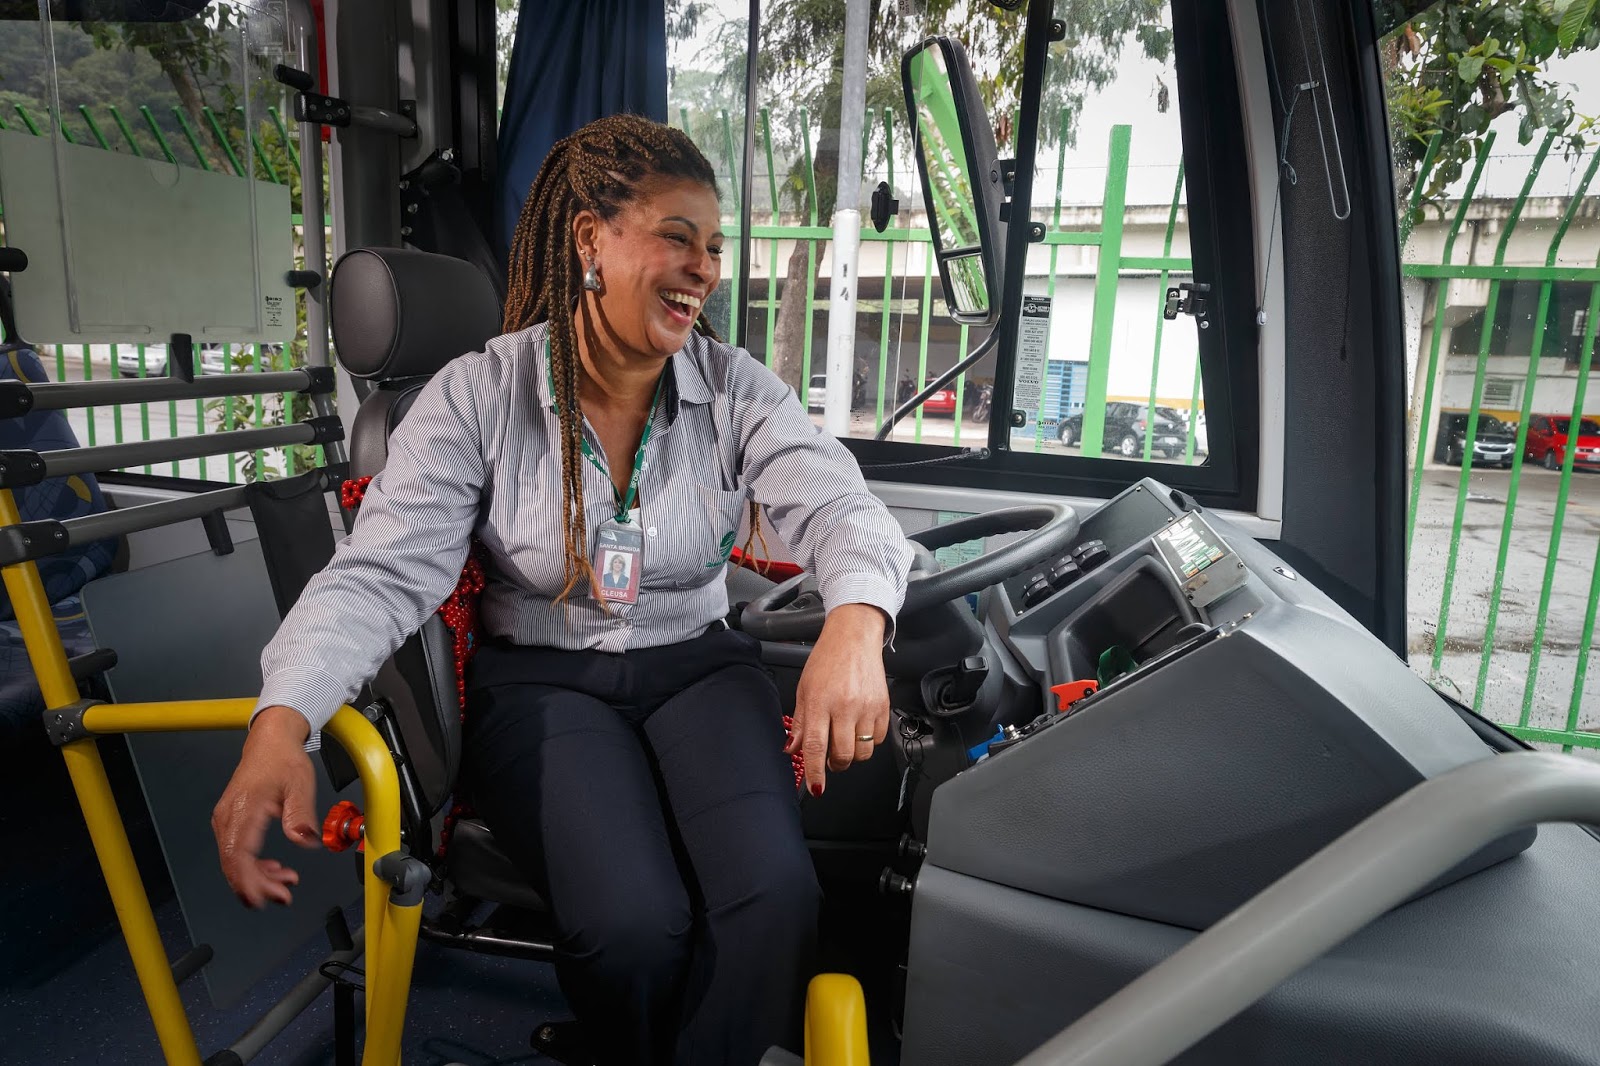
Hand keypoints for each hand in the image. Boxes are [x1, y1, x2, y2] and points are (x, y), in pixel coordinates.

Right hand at [211, 705, 320, 907]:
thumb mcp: (300, 784)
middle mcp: (229, 817)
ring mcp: (227, 820)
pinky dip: (253, 865)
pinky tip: (273, 869)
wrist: (270, 742)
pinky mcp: (231, 821)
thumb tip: (305, 840)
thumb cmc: (282, 759)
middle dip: (256, 886)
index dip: (248, 881)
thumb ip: (301, 814)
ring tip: (284, 882)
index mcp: (244, 809)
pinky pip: (237, 851)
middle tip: (283, 895)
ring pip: (234, 861)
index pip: (237, 855)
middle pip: (233, 864)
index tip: (264, 896)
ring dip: (257, 877)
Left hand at [785, 604, 889, 796]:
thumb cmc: (826, 660)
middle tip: (830, 758)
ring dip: (853, 754)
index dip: (815, 772)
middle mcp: (845, 706)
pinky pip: (879, 739)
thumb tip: (792, 748)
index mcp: (820, 702)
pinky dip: (869, 741)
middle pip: (843, 755)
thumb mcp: (804, 689)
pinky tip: (860, 727)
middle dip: (835, 765)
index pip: (816, 746)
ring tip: (845, 739)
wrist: (854, 638)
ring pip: (863, 751)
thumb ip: (800, 722)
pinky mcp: (883, 706)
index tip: (816, 787)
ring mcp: (867, 707)